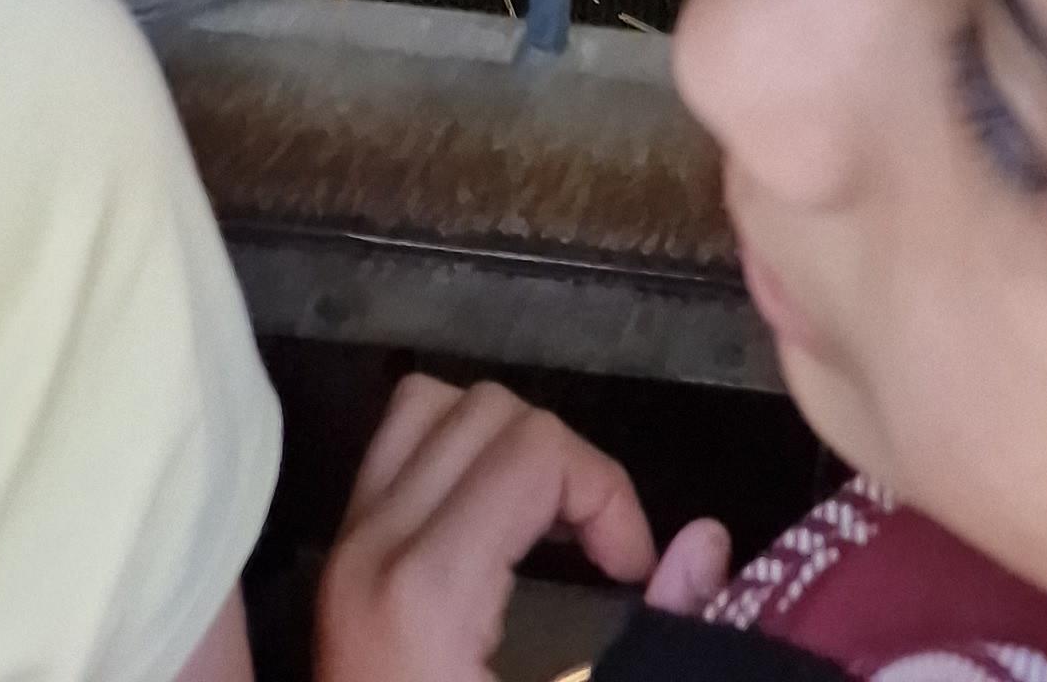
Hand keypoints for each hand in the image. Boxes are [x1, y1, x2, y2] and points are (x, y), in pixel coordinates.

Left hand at [316, 373, 733, 681]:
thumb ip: (656, 639)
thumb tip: (707, 542)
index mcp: (428, 588)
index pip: (536, 447)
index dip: (608, 494)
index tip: (631, 575)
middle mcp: (374, 547)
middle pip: (491, 412)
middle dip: (568, 466)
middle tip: (601, 554)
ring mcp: (346, 550)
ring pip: (432, 407)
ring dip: (507, 447)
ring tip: (552, 527)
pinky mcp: (339, 564)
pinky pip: (395, 447)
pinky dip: (454, 454)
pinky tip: (496, 528)